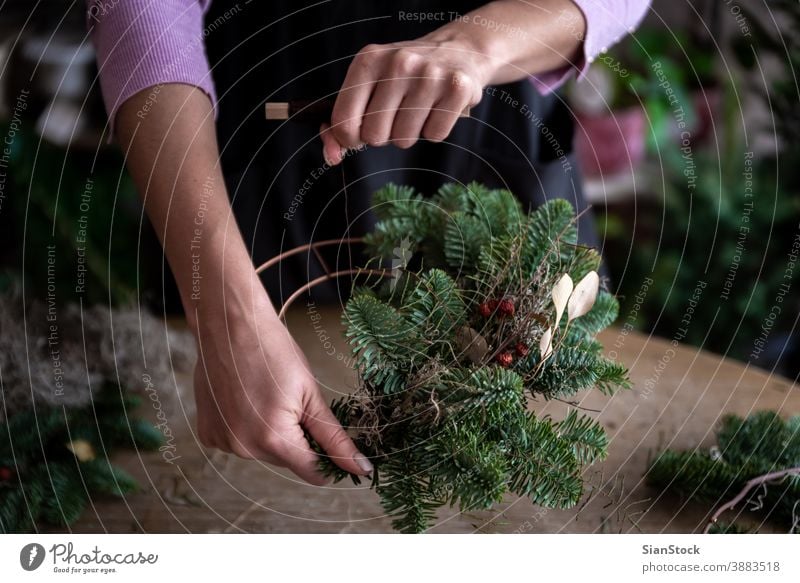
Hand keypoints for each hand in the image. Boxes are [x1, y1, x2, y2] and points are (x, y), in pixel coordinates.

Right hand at [193, 300, 372, 484]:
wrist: (229, 325)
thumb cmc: (274, 352)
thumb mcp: (311, 394)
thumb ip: (334, 437)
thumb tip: (361, 469)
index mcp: (274, 439)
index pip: (312, 473)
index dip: (328, 460)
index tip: (332, 443)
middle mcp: (244, 448)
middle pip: (287, 460)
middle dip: (297, 438)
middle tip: (292, 401)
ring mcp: (222, 442)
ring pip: (263, 451)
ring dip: (271, 434)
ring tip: (266, 395)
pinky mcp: (207, 433)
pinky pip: (239, 441)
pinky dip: (247, 428)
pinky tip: (245, 400)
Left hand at [320, 34, 490, 164]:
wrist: (460, 50)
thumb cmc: (406, 76)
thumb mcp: (370, 84)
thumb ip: (344, 120)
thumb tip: (332, 156)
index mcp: (369, 60)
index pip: (344, 121)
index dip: (350, 138)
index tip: (361, 132)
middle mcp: (398, 63)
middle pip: (375, 136)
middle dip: (384, 135)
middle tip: (398, 114)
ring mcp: (430, 75)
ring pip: (405, 139)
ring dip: (411, 134)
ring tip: (420, 108)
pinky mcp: (458, 88)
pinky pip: (435, 136)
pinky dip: (435, 130)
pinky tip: (439, 107)